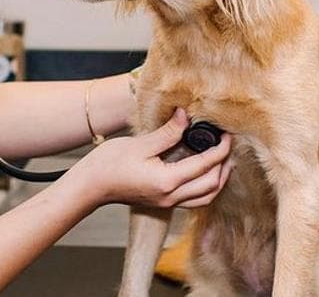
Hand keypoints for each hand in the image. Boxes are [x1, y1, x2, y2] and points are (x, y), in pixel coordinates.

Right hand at [80, 108, 231, 208]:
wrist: (90, 186)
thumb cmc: (110, 164)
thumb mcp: (141, 144)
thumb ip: (168, 132)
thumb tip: (186, 116)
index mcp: (168, 181)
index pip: (205, 166)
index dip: (221, 149)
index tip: (227, 134)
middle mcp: (171, 196)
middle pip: (212, 186)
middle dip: (224, 165)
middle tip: (227, 145)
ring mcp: (167, 203)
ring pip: (205, 197)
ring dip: (218, 179)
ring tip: (221, 160)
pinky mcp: (162, 202)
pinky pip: (193, 199)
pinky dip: (205, 187)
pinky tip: (202, 171)